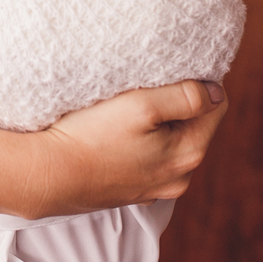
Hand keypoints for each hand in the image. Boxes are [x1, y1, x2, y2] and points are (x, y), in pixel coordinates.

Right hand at [22, 80, 227, 217]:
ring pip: (166, 141)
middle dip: (172, 103)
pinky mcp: (128, 189)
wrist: (46, 174)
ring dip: (152, 123)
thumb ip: (185, 96)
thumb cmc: (91, 136)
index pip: (216, 105)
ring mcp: (152, 187)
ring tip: (120, 111)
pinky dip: (134, 142)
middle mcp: (177, 177)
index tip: (165, 72)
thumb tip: (214, 91)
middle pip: (191, 124)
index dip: (195, 81)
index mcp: (188, 154)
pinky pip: (144, 157)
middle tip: (138, 89)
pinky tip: (108, 134)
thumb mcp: (142, 105)